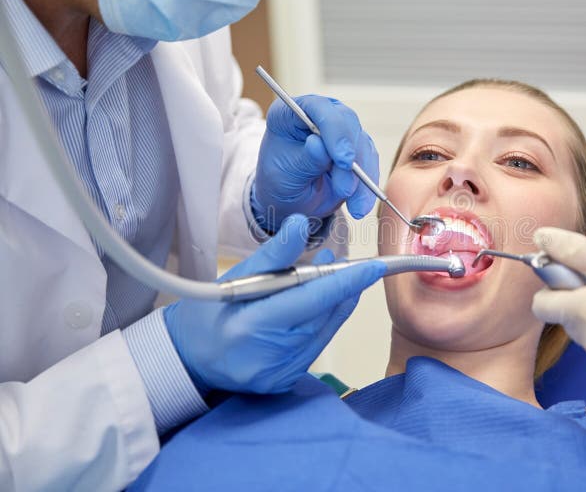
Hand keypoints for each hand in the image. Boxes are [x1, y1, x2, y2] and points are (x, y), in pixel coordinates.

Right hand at [163, 214, 384, 394]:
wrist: (189, 358)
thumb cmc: (208, 312)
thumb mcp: (234, 277)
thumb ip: (273, 255)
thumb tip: (301, 225)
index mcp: (252, 327)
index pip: (312, 299)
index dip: (347, 281)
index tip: (374, 267)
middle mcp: (270, 356)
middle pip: (323, 315)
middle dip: (340, 288)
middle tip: (343, 264)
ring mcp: (279, 374)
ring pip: (324, 331)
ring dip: (332, 304)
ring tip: (328, 278)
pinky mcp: (286, 382)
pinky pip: (316, 346)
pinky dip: (320, 323)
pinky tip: (314, 307)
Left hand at [252, 95, 378, 232]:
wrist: (291, 200)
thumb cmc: (281, 183)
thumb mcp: (285, 176)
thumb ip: (304, 160)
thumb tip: (318, 144)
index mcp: (292, 113)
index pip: (318, 108)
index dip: (334, 130)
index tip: (343, 160)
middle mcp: (321, 114)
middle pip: (347, 124)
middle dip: (351, 159)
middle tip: (346, 189)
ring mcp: (342, 129)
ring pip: (362, 146)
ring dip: (361, 179)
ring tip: (354, 206)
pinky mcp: (357, 148)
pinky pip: (369, 164)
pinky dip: (367, 186)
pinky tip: (360, 205)